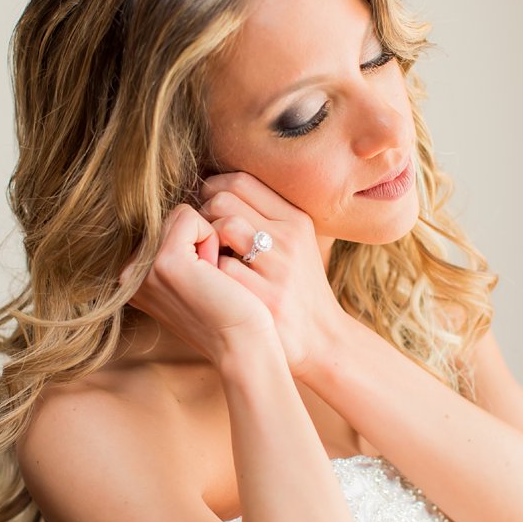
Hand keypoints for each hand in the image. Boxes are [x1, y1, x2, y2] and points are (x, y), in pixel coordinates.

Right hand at [124, 202, 276, 363]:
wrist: (241, 346)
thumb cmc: (227, 310)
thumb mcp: (189, 276)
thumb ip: (174, 246)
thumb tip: (188, 200)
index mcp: (129, 278)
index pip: (160, 226)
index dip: (191, 243)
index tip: (200, 280)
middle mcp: (127, 274)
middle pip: (167, 216)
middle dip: (197, 238)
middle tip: (208, 279)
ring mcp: (140, 269)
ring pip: (179, 215)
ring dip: (205, 238)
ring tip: (211, 276)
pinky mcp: (164, 262)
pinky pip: (190, 218)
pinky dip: (210, 238)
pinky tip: (214, 271)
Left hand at [197, 171, 346, 375]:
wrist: (321, 339)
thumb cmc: (294, 287)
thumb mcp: (291, 244)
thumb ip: (260, 216)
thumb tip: (209, 191)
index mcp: (295, 219)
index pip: (240, 181)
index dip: (211, 190)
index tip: (204, 208)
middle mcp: (289, 239)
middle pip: (225, 201)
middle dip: (203, 215)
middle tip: (201, 235)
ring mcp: (279, 268)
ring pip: (224, 228)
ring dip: (206, 242)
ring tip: (207, 257)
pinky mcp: (267, 298)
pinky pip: (222, 269)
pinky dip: (210, 274)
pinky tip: (214, 284)